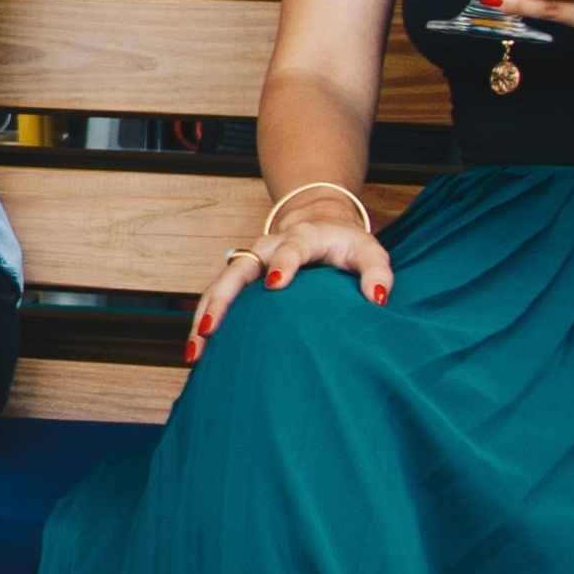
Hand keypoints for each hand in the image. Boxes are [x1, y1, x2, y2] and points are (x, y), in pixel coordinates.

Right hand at [185, 195, 392, 363]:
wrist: (320, 221)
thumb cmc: (346, 244)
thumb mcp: (369, 253)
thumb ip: (377, 273)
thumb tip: (377, 299)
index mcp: (303, 238)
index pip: (291, 248)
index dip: (283, 263)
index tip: (274, 284)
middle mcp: (270, 246)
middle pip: (240, 267)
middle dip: (223, 297)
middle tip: (211, 327)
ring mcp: (251, 260)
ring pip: (220, 283)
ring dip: (206, 314)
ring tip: (195, 351)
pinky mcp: (242, 275)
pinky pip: (217, 294)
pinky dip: (204, 320)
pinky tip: (197, 351)